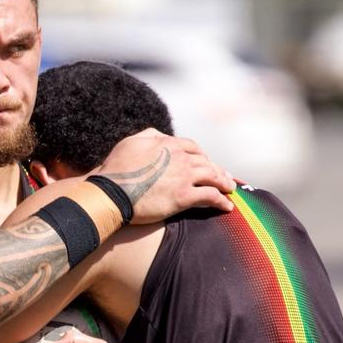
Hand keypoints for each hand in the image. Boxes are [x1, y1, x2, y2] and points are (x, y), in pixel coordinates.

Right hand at [94, 128, 234, 223]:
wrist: (112, 193)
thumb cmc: (117, 169)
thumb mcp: (131, 142)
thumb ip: (150, 135)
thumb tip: (162, 135)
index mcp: (168, 144)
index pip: (193, 147)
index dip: (202, 156)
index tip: (207, 162)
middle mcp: (180, 158)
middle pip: (206, 162)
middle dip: (218, 170)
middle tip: (226, 178)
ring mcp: (184, 177)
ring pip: (212, 177)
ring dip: (224, 183)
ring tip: (231, 190)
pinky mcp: (184, 197)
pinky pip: (210, 197)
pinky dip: (221, 201)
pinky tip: (227, 207)